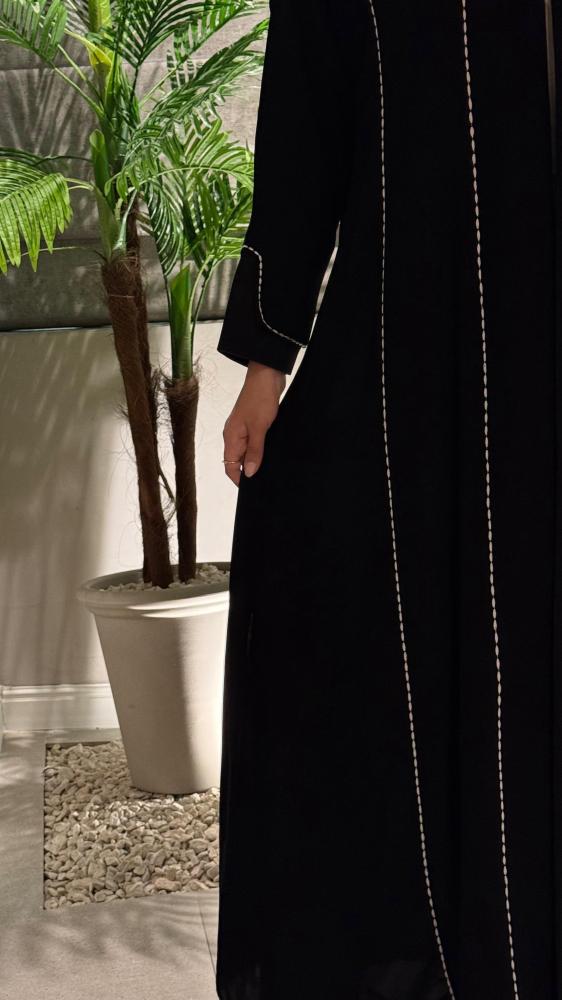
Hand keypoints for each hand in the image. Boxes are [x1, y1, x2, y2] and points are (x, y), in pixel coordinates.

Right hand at [223, 360, 285, 486]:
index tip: (253, 487)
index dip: (239, 479)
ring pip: (249, 451)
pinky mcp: (256, 423)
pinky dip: (263, 448)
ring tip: (272, 466)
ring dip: (258, 459)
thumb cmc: (260, 398)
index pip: (229, 466)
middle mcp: (235, 435)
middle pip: (239, 461)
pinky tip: (273, 451)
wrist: (267, 374)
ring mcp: (245, 429)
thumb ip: (255, 452)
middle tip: (267, 477)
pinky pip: (256, 442)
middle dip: (250, 470)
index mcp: (231, 437)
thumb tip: (250, 474)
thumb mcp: (259, 428)